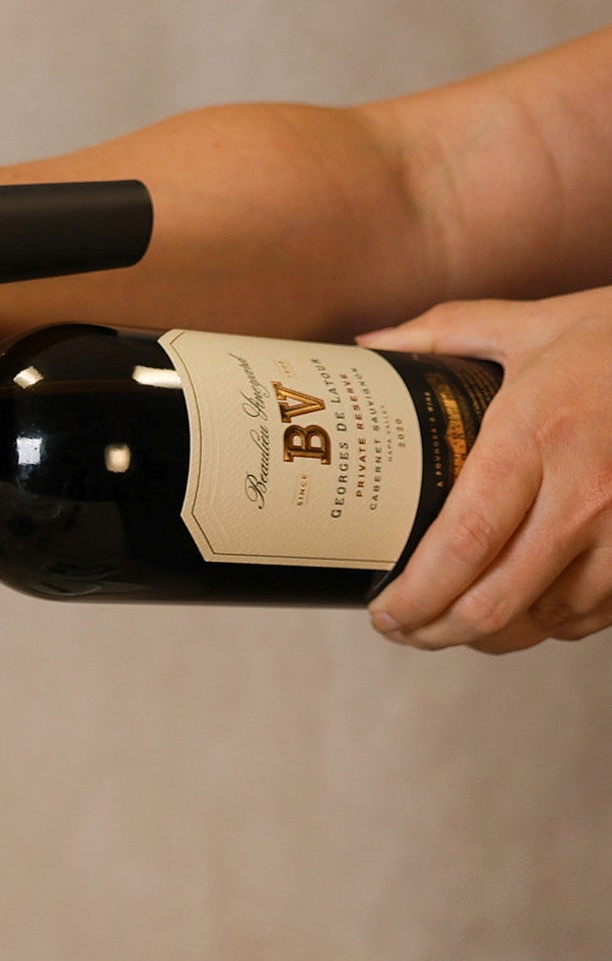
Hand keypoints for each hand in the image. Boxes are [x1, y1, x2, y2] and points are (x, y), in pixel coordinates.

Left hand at [361, 286, 611, 651]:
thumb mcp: (531, 326)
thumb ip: (444, 332)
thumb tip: (371, 345)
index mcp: (536, 437)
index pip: (464, 543)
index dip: (416, 595)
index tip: (383, 612)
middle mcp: (584, 493)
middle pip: (494, 603)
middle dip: (436, 632)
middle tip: (404, 630)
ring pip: (543, 622)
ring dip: (490, 635)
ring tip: (452, 624)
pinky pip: (590, 617)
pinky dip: (547, 624)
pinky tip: (520, 611)